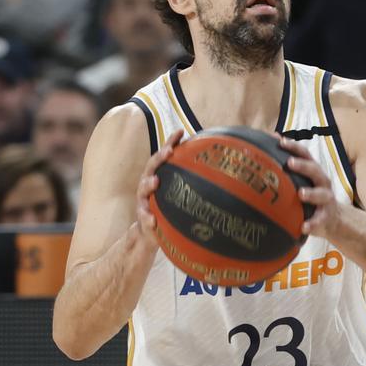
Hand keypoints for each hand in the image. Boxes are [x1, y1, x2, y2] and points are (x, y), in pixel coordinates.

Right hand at [134, 130, 183, 249]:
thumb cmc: (171, 209)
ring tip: (155, 181)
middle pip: (151, 167)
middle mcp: (149, 185)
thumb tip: (223, 174)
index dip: (171, 142)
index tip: (181, 131)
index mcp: (160, 176)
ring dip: (148, 184)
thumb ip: (194, 184)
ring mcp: (144, 201)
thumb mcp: (182, 195)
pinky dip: (147, 218)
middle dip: (159, 158)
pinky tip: (152, 220)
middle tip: (168, 152)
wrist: (151, 234)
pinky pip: (144, 219)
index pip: (165, 156)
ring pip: (142, 190)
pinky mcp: (143, 219)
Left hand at [280, 136, 341, 238]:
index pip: (305, 154)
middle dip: (303, 166)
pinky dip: (312, 223)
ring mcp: (326, 199)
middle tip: (289, 163)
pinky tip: (303, 227)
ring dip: (311, 193)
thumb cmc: (311, 196)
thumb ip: (288, 171)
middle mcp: (322, 182)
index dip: (294, 147)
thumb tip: (264, 151)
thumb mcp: (302, 181)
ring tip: (301, 194)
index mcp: (314, 171)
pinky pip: (319, 220)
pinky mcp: (326, 216)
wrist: (333, 219)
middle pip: (315, 170)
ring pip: (321, 194)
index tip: (280, 141)